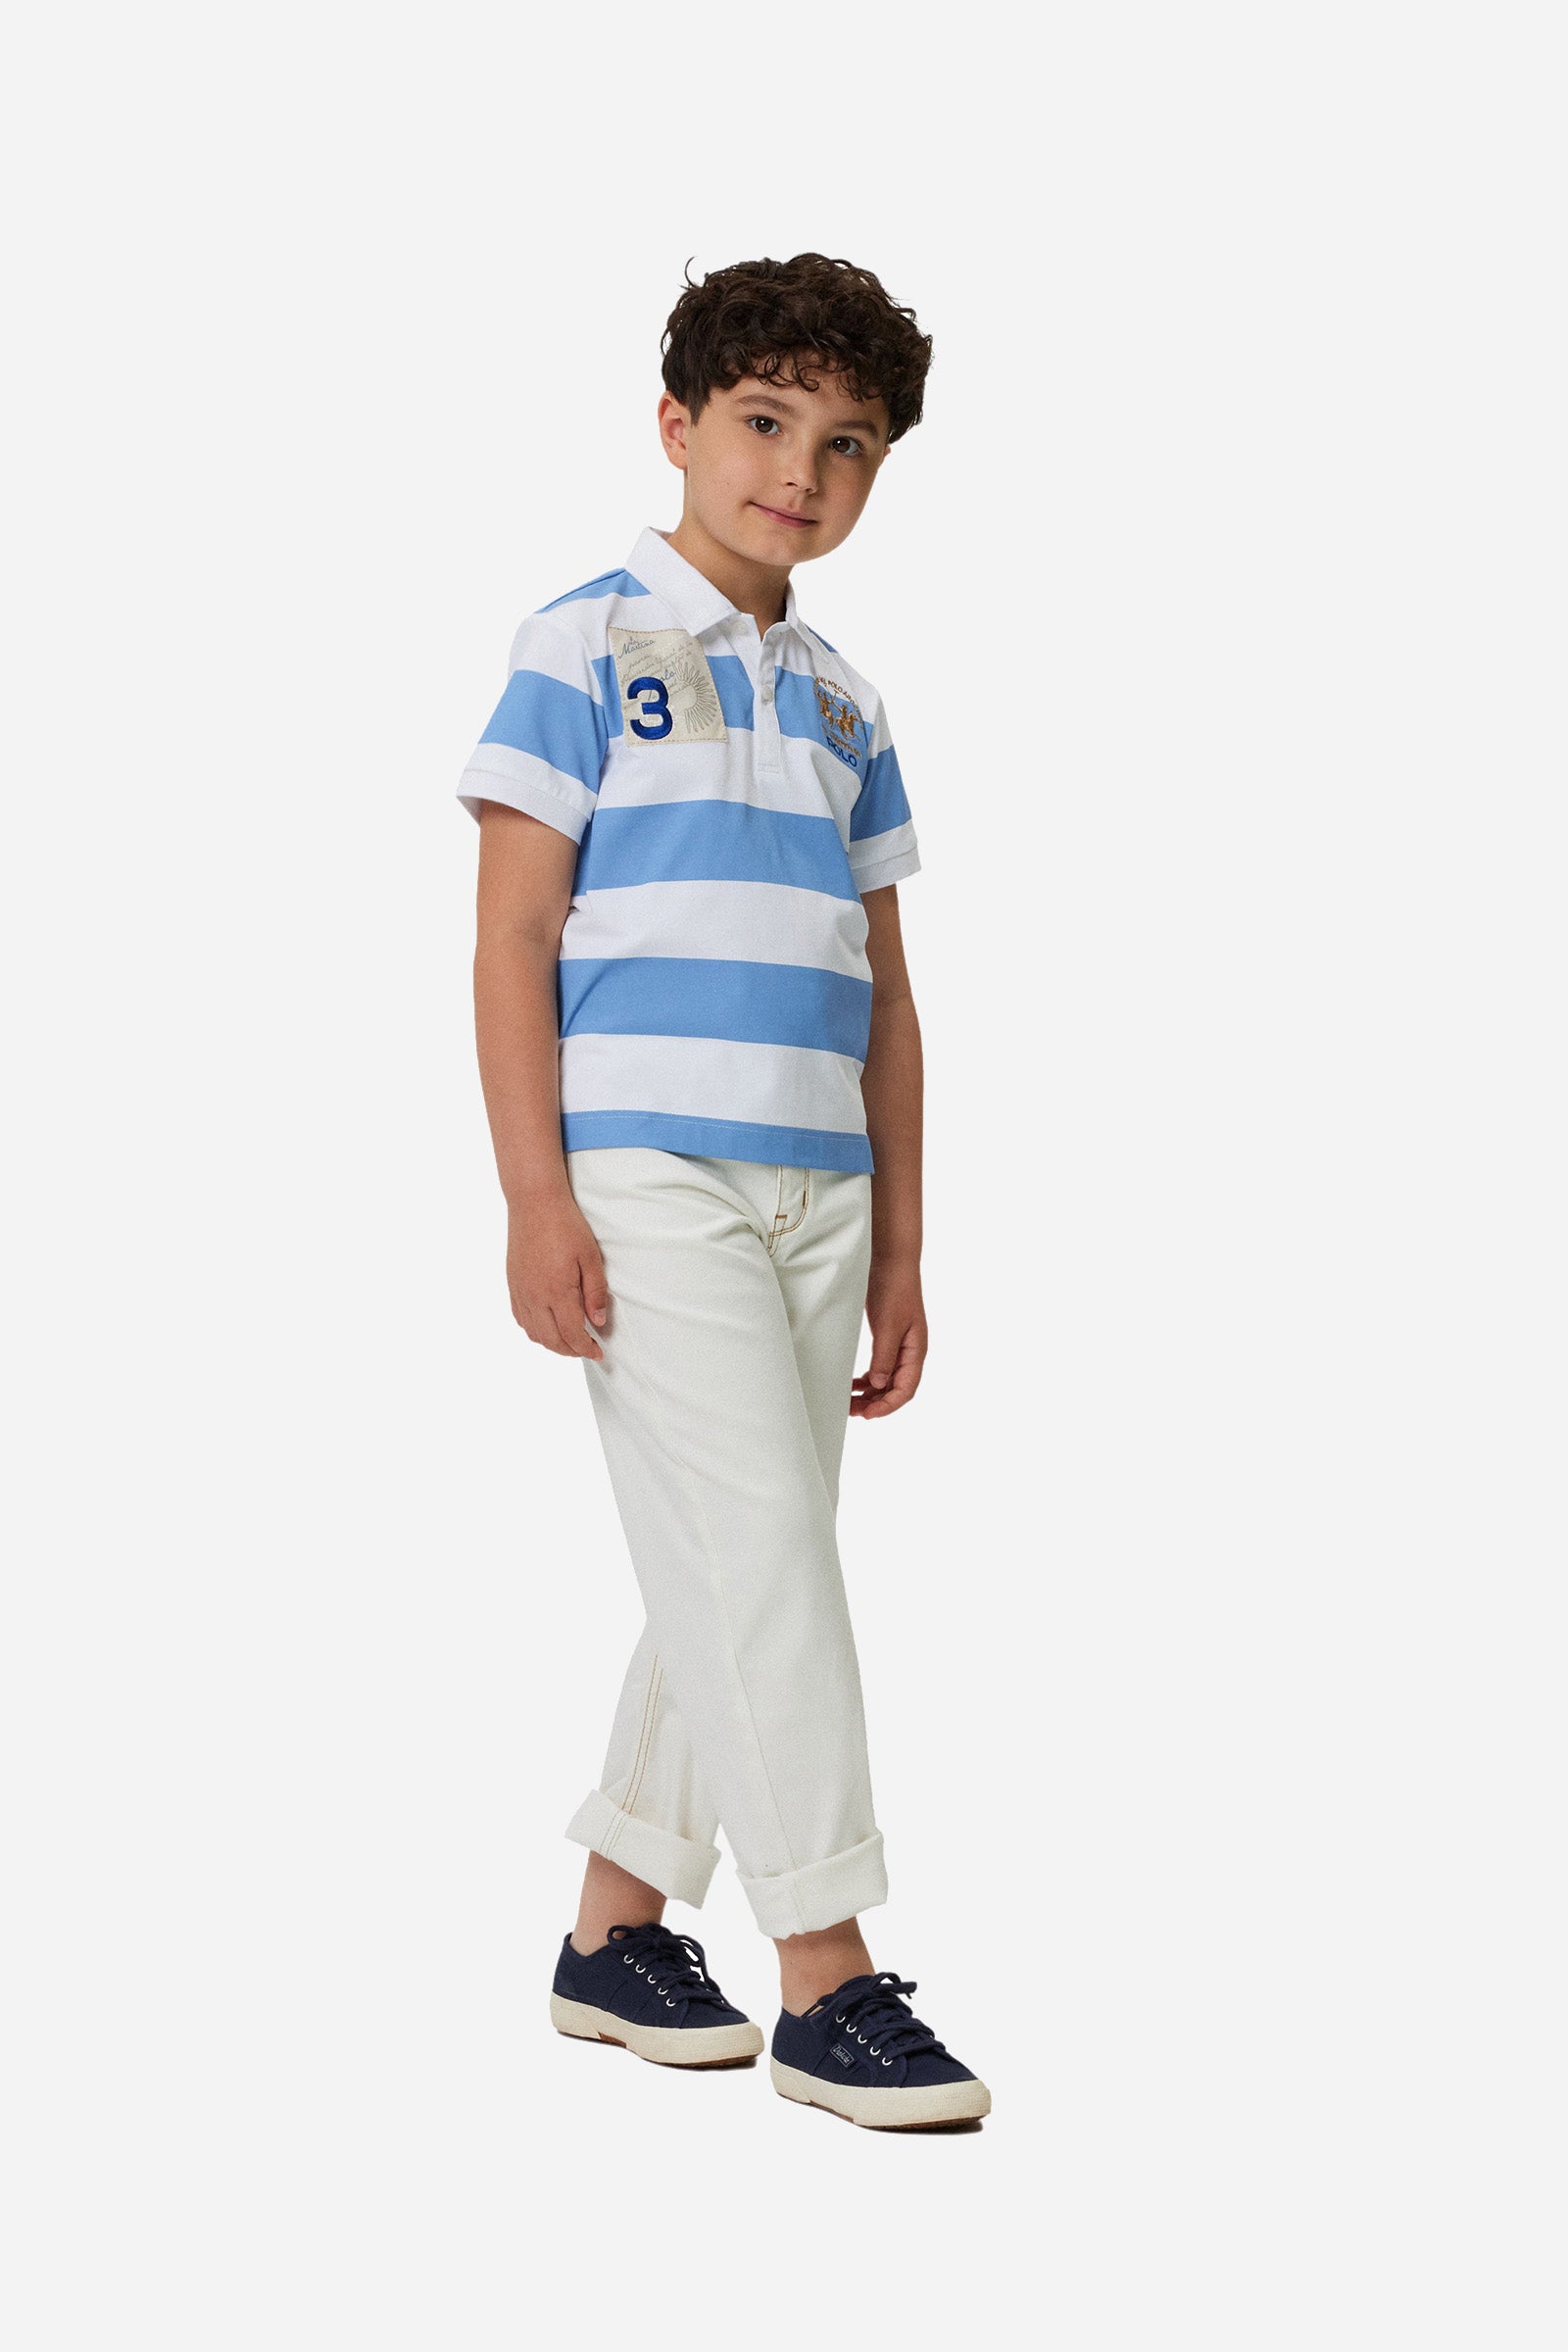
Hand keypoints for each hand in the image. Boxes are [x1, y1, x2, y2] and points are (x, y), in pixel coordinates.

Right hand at [505, 1193, 609, 1359]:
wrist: (534, 1203)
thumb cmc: (566, 1225)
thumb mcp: (591, 1257)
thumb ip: (595, 1292)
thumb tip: (598, 1321)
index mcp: (557, 1291)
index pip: (571, 1334)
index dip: (586, 1349)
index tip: (598, 1352)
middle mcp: (535, 1296)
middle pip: (551, 1340)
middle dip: (571, 1351)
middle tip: (587, 1349)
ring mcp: (520, 1291)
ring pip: (533, 1333)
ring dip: (552, 1343)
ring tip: (569, 1340)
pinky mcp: (512, 1284)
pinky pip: (520, 1318)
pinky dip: (534, 1330)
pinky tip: (547, 1325)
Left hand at [851, 1262, 926, 1418]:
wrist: (891, 1261)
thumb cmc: (894, 1289)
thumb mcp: (888, 1324)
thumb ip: (883, 1356)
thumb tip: (878, 1385)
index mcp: (916, 1351)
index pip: (905, 1389)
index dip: (887, 1406)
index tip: (867, 1415)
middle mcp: (910, 1352)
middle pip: (896, 1389)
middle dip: (876, 1404)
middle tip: (852, 1411)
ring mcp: (900, 1346)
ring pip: (886, 1380)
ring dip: (870, 1394)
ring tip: (849, 1401)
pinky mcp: (888, 1338)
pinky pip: (880, 1367)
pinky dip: (868, 1379)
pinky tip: (854, 1384)